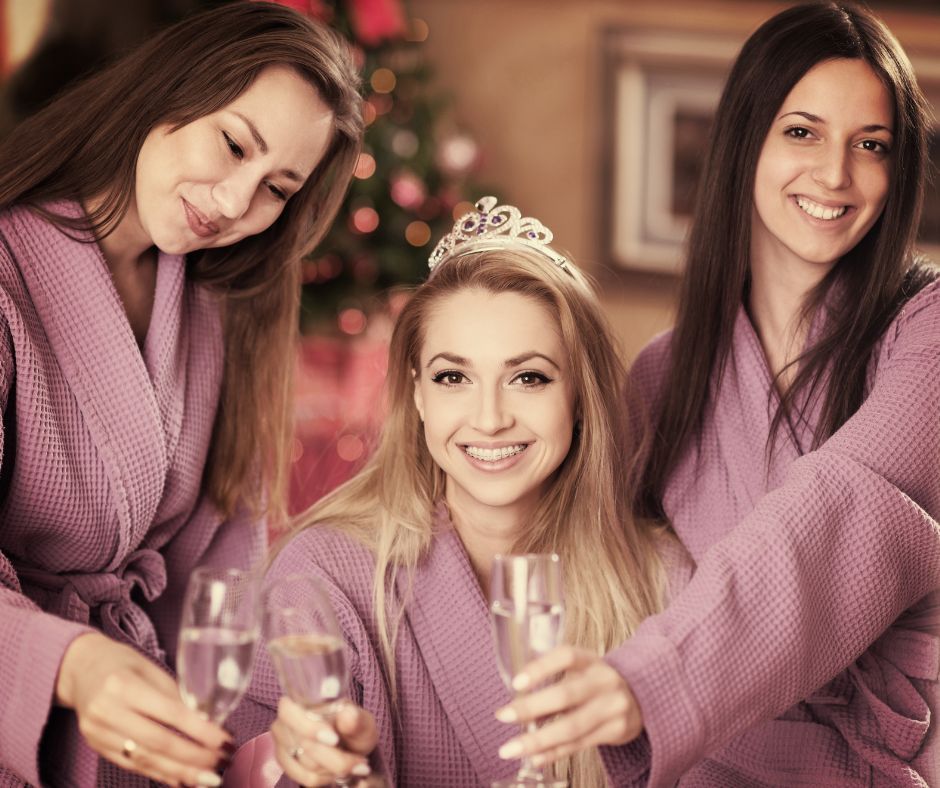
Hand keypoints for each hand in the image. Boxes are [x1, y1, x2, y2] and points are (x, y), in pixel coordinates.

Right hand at [56, 632, 232, 785]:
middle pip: (158, 742)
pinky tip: (181, 779)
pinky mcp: (96, 746)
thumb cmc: (122, 663)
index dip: (200, 731)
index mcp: (123, 685)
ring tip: (208, 778)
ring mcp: (98, 733)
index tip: (225, 740)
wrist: (79, 668)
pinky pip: (132, 765)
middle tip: (222, 763)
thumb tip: (207, 721)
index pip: (170, 713)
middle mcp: (107, 711)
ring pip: (145, 759)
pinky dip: (160, 773)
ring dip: (180, 772)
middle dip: (194, 758)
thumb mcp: (150, 668)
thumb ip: (175, 694)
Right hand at [271, 697, 376, 785]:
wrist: (350, 746)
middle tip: (361, 763)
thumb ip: (356, 719)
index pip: (290, 711)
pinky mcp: (284, 762)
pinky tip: (337, 772)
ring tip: (351, 764)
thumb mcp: (362, 723)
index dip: (310, 728)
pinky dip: (326, 778)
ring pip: (306, 764)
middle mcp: (286, 718)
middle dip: (335, 758)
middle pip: (303, 744)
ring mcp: (282, 741)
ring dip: (333, 769)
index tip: (335, 740)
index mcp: (303, 699)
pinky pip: (305, 778)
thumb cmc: (354, 729)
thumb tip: (348, 712)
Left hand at [494, 645, 643, 766]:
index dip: (541, 668)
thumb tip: (515, 700)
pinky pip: (579, 745)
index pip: (566, 656)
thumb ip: (554, 679)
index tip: (516, 683)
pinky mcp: (616, 731)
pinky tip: (533, 758)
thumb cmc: (595, 682)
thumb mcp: (581, 670)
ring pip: (571, 727)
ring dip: (537, 740)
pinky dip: (553, 753)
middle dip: (532, 707)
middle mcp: (604, 681)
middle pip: (566, 695)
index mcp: (591, 660)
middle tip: (502, 716)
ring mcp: (613, 708)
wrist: (641, 698)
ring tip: (509, 749)